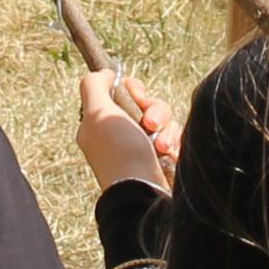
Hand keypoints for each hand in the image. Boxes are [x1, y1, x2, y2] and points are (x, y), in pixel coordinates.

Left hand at [74, 71, 180, 191]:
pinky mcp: (163, 157)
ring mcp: (143, 147)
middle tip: (150, 124)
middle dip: (154, 108)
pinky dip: (174, 141)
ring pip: (164, 118)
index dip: (132, 89)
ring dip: (165, 127)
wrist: (144, 194)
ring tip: (161, 146)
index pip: (121, 91)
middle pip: (147, 102)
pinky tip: (169, 154)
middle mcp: (121, 133)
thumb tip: (105, 74)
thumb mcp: (97, 114)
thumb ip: (94, 86)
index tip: (135, 95)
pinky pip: (175, 135)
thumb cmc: (119, 154)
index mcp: (101, 124)